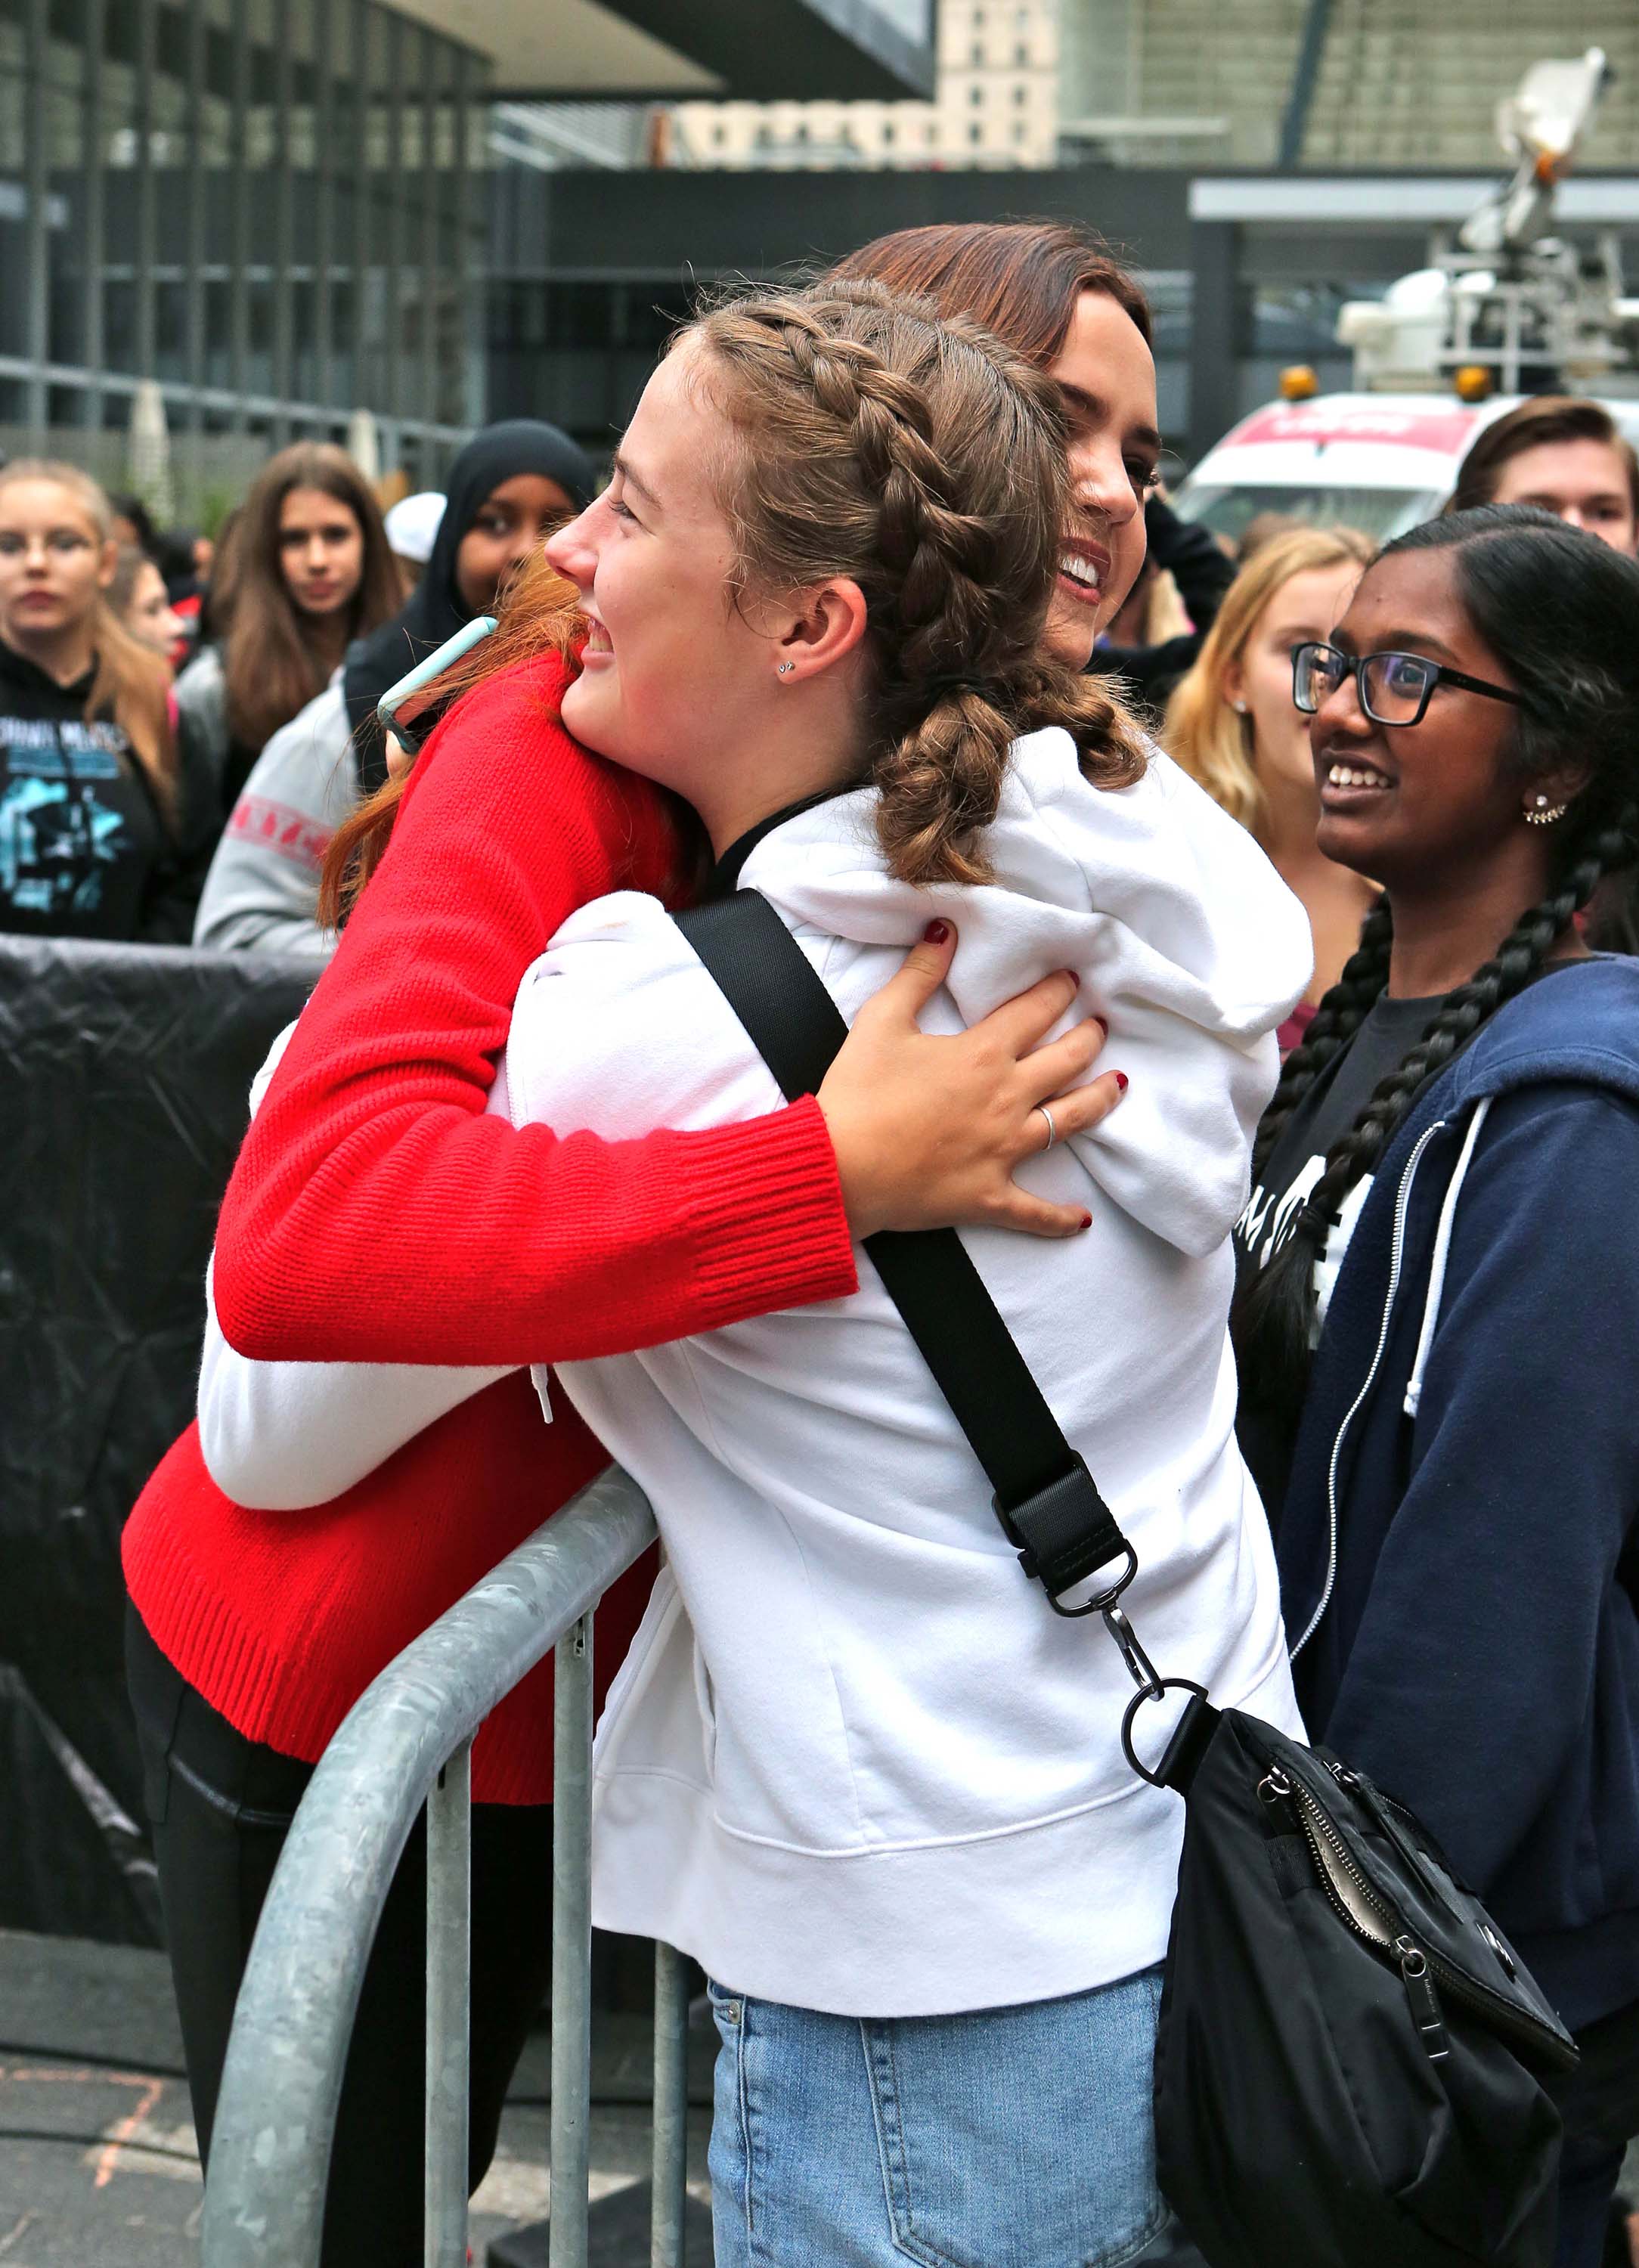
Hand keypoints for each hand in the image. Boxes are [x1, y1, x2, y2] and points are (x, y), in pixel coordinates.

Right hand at [817, 920, 1125, 1240]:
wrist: (841, 1167)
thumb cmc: (857, 1093)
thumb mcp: (881, 1020)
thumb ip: (917, 974)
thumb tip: (945, 929)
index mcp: (983, 1053)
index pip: (1035, 1012)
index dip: (1058, 991)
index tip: (1073, 980)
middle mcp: (1007, 1098)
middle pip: (1067, 1061)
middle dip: (1089, 1038)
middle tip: (1100, 1026)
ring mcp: (1004, 1149)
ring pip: (1070, 1121)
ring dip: (1099, 1101)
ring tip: (1118, 1086)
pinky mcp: (990, 1195)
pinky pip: (1035, 1212)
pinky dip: (1059, 1219)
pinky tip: (1081, 1221)